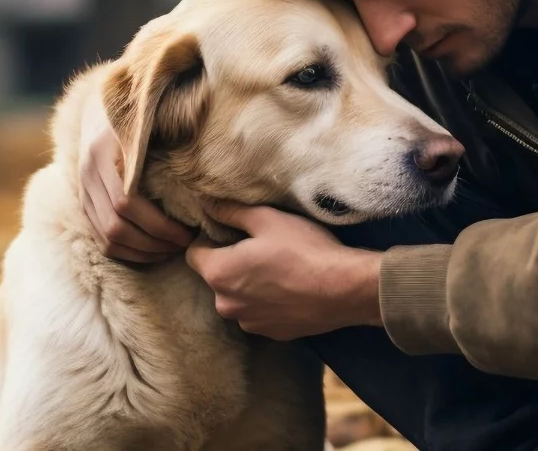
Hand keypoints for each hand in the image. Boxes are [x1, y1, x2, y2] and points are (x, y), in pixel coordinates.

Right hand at [78, 93, 194, 262]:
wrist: (101, 104)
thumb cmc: (140, 111)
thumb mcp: (152, 119)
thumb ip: (173, 136)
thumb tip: (210, 162)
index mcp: (105, 152)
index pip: (127, 203)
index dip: (159, 224)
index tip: (189, 232)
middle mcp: (89, 173)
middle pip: (117, 226)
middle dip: (154, 243)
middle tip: (185, 245)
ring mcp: (83, 189)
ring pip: (107, 238)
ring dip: (142, 252)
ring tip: (172, 250)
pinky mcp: (83, 202)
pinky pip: (101, 240)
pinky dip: (127, 252)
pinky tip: (152, 251)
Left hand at [186, 201, 382, 339]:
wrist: (344, 289)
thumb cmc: (303, 249)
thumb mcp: (267, 219)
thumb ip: (230, 211)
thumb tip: (205, 202)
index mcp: (218, 274)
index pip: (193, 253)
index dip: (210, 238)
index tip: (234, 231)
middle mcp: (226, 304)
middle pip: (217, 276)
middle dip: (232, 262)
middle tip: (262, 247)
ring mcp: (249, 323)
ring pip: (239, 297)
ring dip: (250, 284)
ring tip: (280, 269)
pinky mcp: (271, 334)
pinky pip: (259, 313)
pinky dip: (268, 301)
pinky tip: (291, 288)